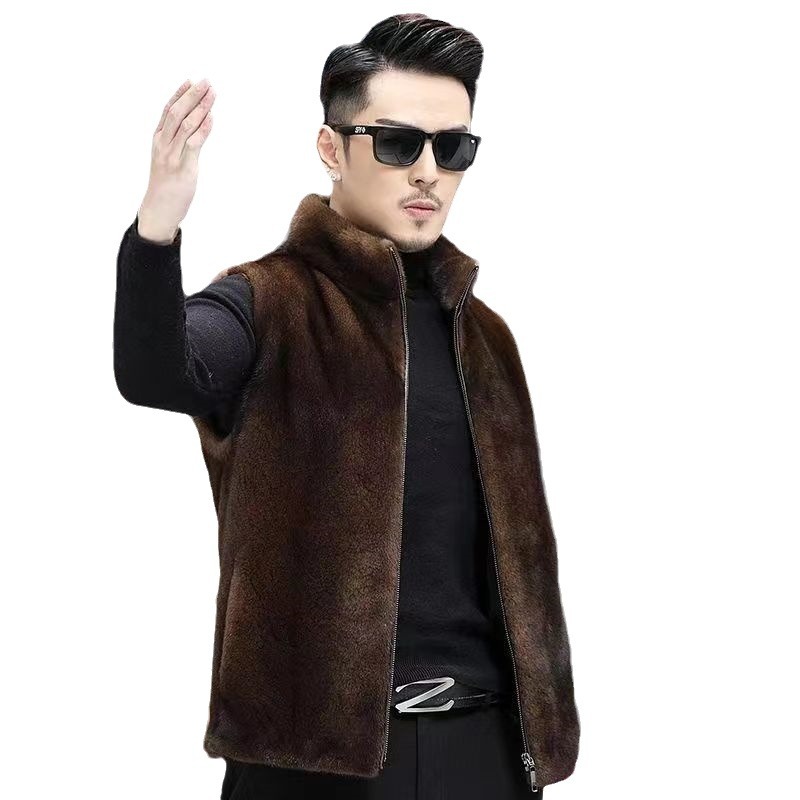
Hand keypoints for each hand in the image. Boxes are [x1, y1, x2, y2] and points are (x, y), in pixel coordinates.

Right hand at [136, 78, 215, 242]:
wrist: (158, 209)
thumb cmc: (165, 185)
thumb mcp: (167, 158)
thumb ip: (176, 141)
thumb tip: (192, 125)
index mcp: (158, 139)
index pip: (168, 110)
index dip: (179, 94)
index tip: (191, 81)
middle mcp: (163, 144)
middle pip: (178, 112)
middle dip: (193, 95)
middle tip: (207, 82)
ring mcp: (172, 156)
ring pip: (186, 124)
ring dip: (201, 107)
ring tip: (212, 94)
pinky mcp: (184, 168)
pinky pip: (194, 144)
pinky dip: (203, 129)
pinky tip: (211, 118)